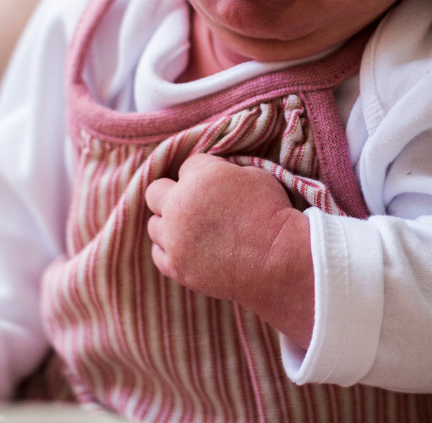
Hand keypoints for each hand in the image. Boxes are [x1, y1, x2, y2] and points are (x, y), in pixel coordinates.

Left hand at [145, 154, 314, 346]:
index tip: (218, 184)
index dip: (204, 172)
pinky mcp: (176, 267)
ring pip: (154, 225)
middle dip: (172, 192)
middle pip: (155, 191)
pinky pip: (158, 253)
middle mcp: (179, 206)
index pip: (187, 165)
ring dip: (169, 222)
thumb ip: (222, 171)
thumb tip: (212, 176)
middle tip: (194, 202)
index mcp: (199, 177)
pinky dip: (169, 248)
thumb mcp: (253, 174)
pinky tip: (187, 246)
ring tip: (192, 228)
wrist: (278, 259)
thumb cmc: (271, 213)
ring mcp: (174, 239)